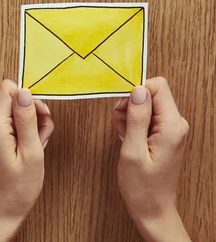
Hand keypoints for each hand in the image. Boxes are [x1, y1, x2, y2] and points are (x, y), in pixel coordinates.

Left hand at [0, 80, 53, 241]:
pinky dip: (24, 133)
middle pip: (14, 100)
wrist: (2, 210)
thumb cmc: (18, 188)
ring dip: (31, 126)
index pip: (8, 88)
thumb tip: (24, 91)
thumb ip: (27, 119)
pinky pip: (10, 122)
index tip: (40, 116)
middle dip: (33, 115)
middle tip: (41, 138)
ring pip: (15, 112)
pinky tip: (29, 149)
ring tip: (36, 148)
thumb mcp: (31, 152)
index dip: (28, 98)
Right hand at [112, 77, 190, 241]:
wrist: (152, 209)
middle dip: (129, 105)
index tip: (121, 107)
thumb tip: (137, 90)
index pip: (157, 86)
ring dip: (128, 116)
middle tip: (120, 127)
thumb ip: (136, 118)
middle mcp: (176, 124)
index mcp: (172, 126)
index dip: (135, 91)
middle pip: (150, 94)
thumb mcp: (132, 151)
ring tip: (124, 137)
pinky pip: (146, 117)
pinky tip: (128, 140)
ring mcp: (171, 129)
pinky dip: (132, 124)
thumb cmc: (142, 187)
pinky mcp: (164, 134)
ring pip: (145, 105)